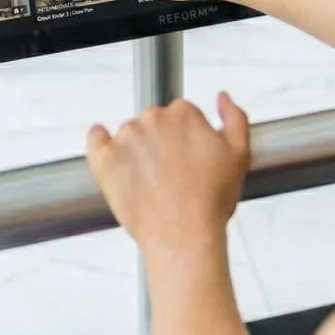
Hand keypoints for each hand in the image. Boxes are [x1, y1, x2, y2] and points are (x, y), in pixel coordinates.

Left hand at [87, 94, 249, 256]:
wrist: (184, 237)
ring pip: (129, 135)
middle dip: (161, 142)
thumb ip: (234, 117)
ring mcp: (126, 137)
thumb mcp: (239, 155)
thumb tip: (222, 97)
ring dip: (136, 150)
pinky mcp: (105, 158)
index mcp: (184, 114)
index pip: (181, 115)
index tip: (188, 158)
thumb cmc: (210, 202)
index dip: (186, 138)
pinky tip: (109, 153)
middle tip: (171, 173)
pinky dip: (100, 142)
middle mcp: (153, 118)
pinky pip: (96, 139)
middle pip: (154, 122)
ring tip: (150, 181)